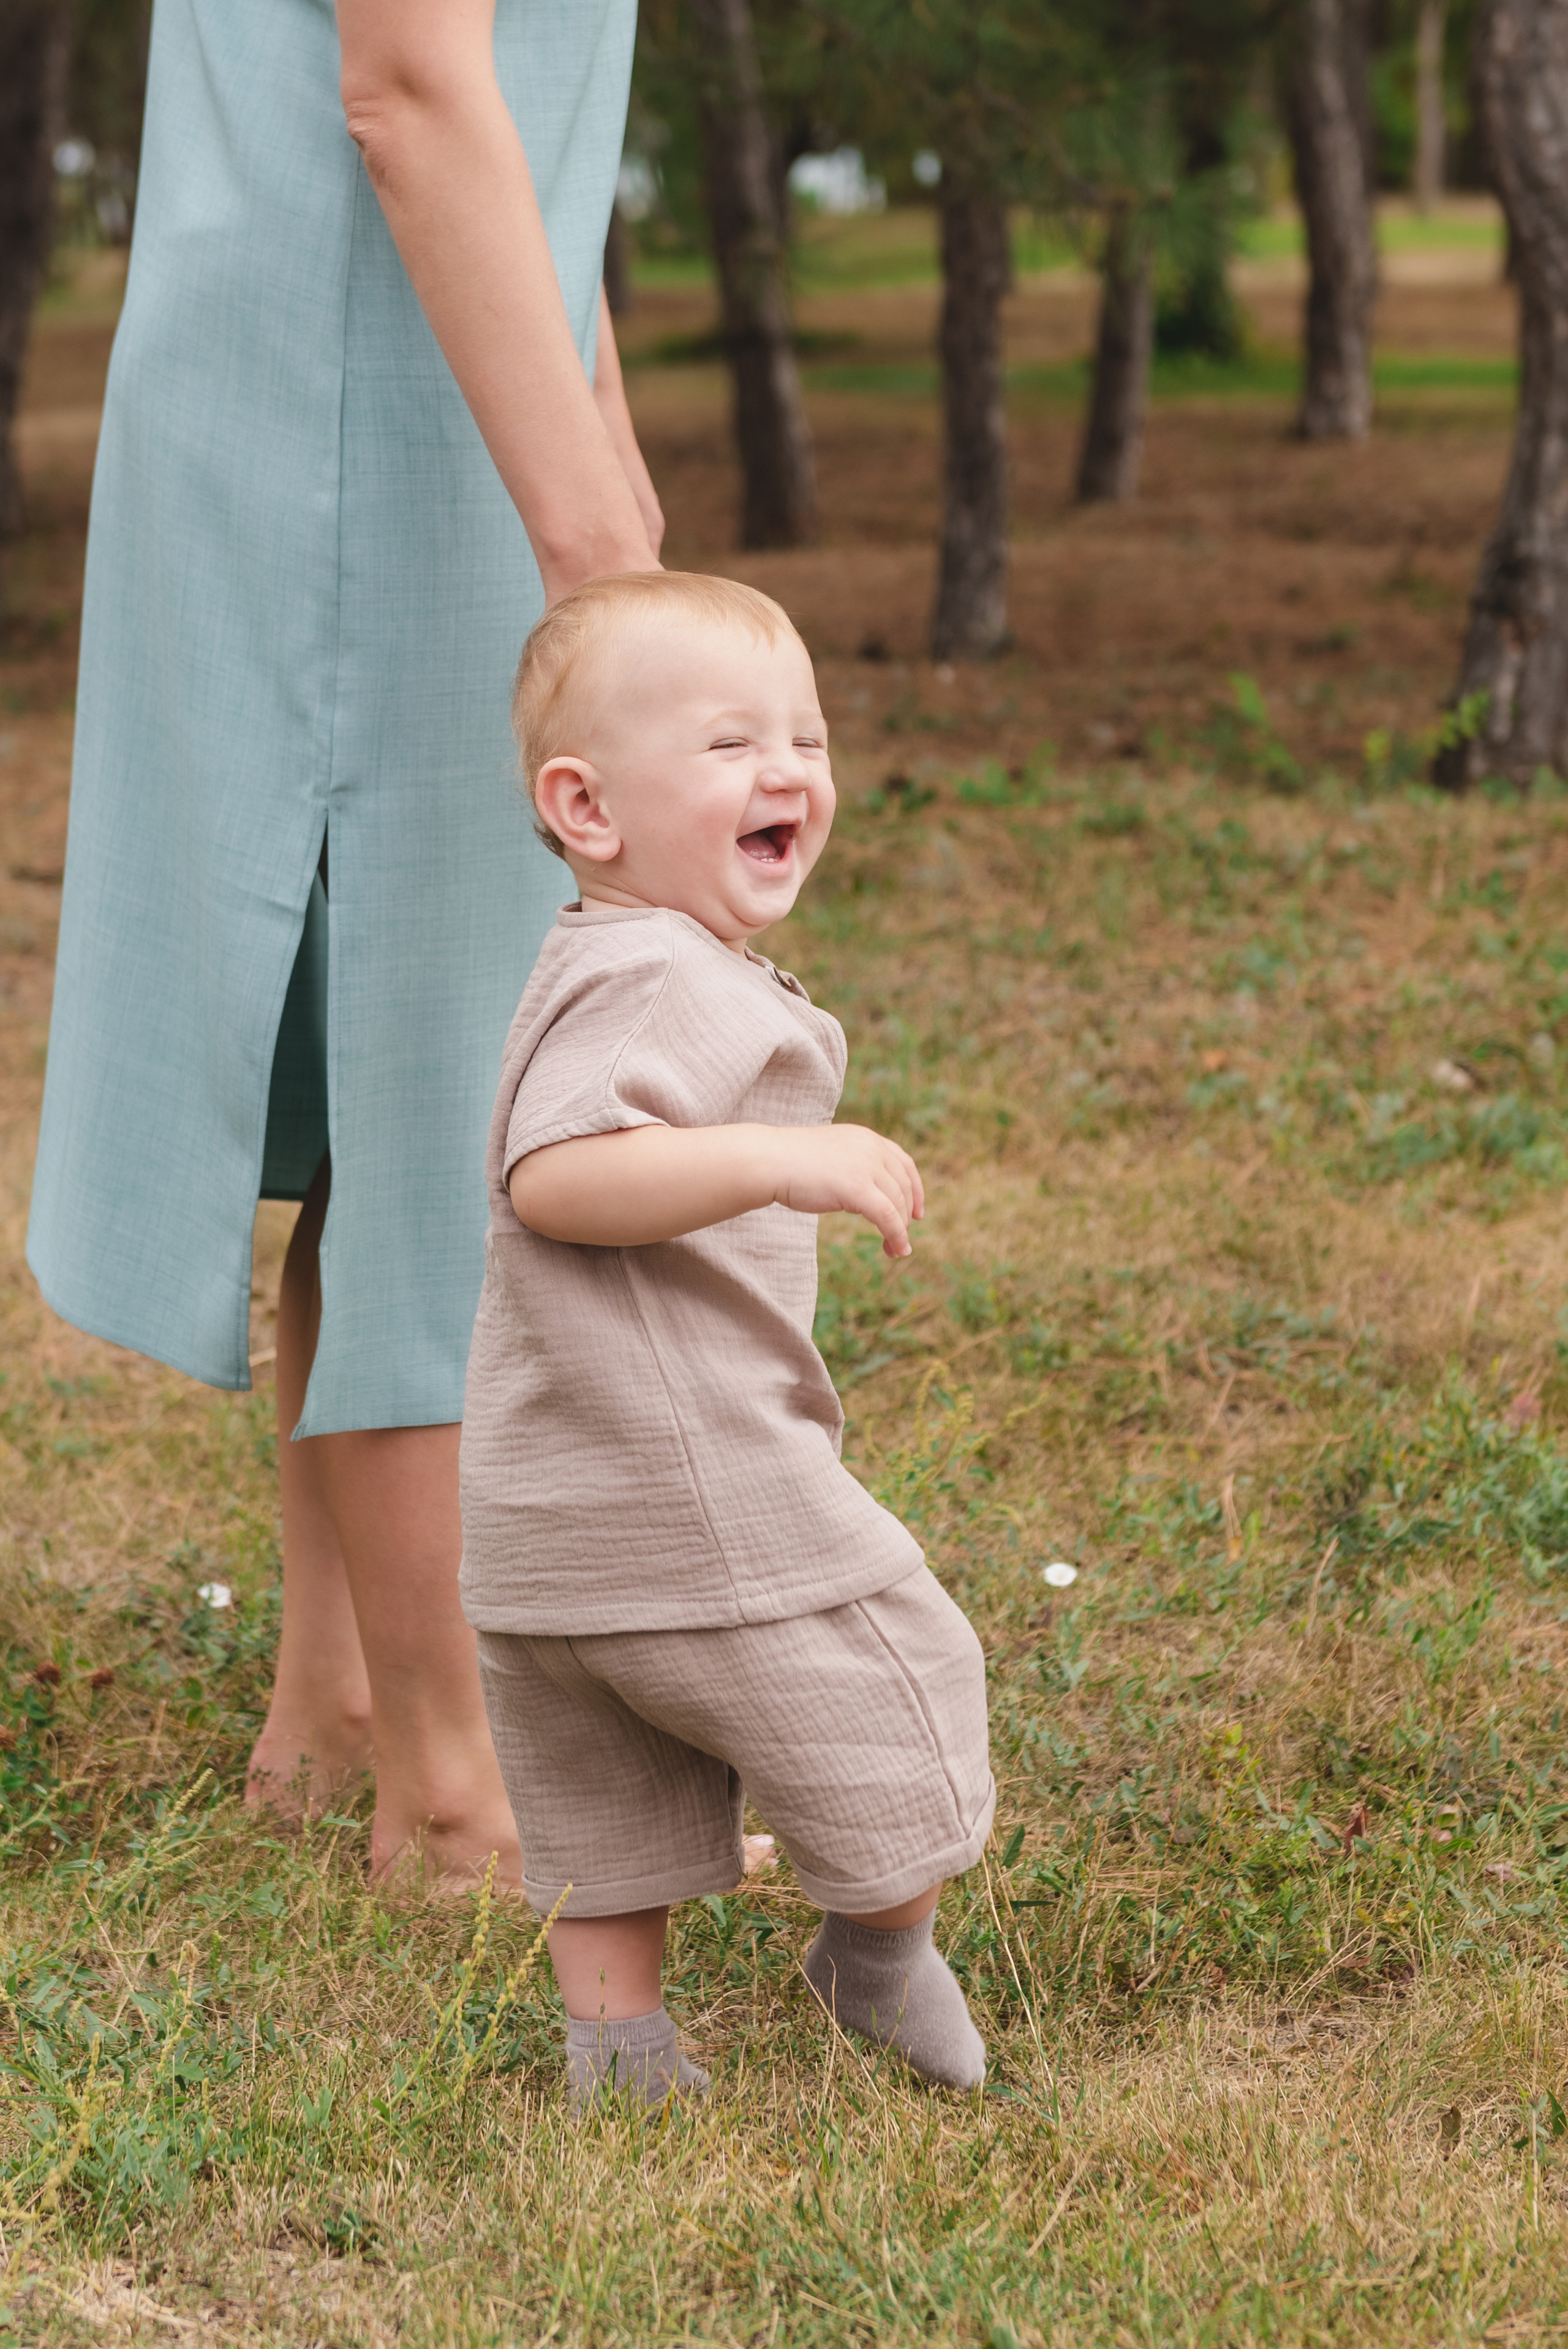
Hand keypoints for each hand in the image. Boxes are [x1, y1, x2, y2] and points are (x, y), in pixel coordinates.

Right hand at [770, 1125, 923, 1258]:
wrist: (770, 1161)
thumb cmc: (790, 1162)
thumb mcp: (831, 1157)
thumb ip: (851, 1167)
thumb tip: (864, 1193)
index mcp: (866, 1138)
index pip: (904, 1163)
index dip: (915, 1189)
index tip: (917, 1212)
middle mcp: (872, 1148)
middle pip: (903, 1186)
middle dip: (907, 1215)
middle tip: (902, 1239)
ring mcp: (866, 1166)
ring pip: (898, 1204)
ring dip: (901, 1230)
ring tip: (897, 1250)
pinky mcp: (858, 1188)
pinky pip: (887, 1216)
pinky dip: (896, 1235)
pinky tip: (896, 1249)